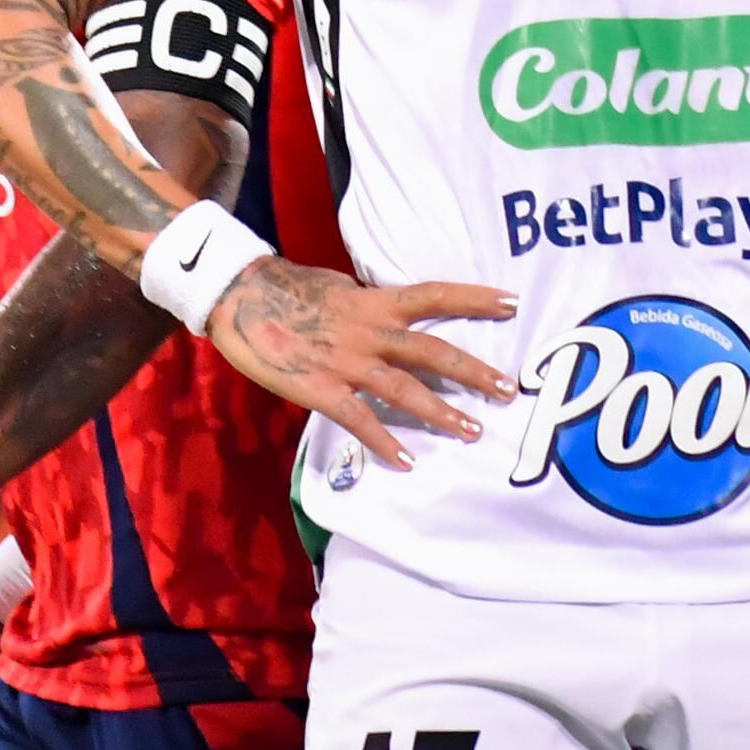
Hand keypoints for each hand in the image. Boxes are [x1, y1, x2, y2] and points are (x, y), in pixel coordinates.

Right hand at [202, 258, 516, 469]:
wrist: (237, 294)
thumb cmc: (286, 287)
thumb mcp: (338, 287)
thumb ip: (369, 303)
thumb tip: (393, 310)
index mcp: (374, 301)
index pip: (435, 295)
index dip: (475, 298)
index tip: (512, 304)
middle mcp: (368, 331)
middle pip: (432, 350)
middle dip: (473, 371)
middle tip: (508, 389)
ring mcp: (346, 362)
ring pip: (404, 390)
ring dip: (441, 412)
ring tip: (473, 430)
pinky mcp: (320, 388)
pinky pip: (359, 420)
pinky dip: (385, 442)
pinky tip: (407, 462)